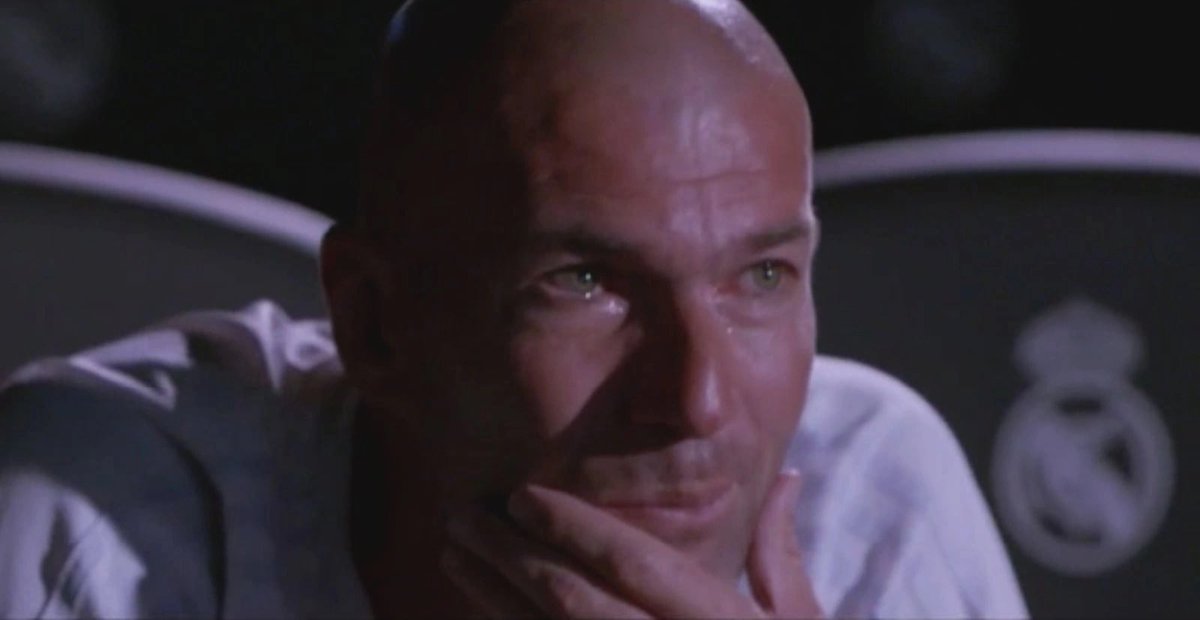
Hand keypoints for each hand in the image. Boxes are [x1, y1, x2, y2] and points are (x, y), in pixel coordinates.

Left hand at [441, 470, 821, 618]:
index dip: (574, 526)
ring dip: (493, 596)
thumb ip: (779, 556)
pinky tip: (481, 611)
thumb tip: (786, 478)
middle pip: (572, 601)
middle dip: (511, 554)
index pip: (636, 565)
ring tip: (456, 554)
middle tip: (463, 516)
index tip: (524, 495)